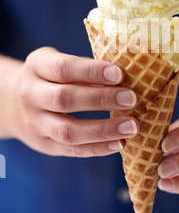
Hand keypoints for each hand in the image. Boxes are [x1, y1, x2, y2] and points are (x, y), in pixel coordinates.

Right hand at [11, 47, 138, 156]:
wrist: (14, 102)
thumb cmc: (51, 77)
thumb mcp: (59, 62)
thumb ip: (86, 68)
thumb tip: (125, 76)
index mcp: (37, 66)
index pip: (63, 68)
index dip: (91, 71)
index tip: (119, 73)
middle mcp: (31, 95)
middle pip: (64, 99)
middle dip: (101, 99)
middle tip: (131, 98)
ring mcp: (35, 123)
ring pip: (67, 131)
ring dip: (103, 130)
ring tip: (131, 126)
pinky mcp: (44, 145)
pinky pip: (72, 150)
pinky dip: (98, 148)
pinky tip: (120, 143)